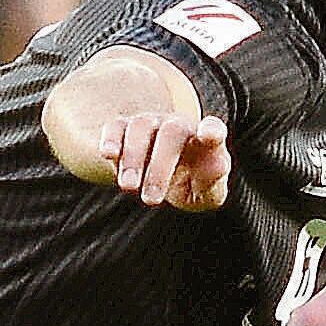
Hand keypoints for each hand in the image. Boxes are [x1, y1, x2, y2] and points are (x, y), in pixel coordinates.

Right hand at [91, 96, 230, 210]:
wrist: (171, 174)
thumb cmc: (195, 183)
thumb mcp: (209, 192)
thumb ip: (215, 180)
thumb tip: (217, 166)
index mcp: (206, 141)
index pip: (214, 130)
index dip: (212, 131)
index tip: (209, 136)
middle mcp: (178, 125)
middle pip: (170, 133)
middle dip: (160, 166)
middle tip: (151, 201)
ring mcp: (151, 123)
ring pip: (140, 127)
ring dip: (133, 157)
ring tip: (129, 188)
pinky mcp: (125, 128)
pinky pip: (116, 127)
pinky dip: (111, 138)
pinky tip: (108, 154)